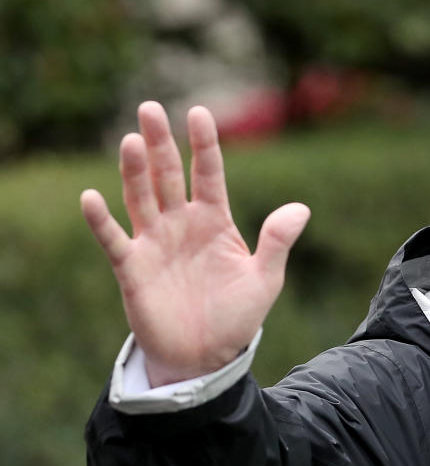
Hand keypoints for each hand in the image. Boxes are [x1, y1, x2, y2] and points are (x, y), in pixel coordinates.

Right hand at [81, 101, 310, 385]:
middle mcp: (181, 223)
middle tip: (150, 108)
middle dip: (161, 143)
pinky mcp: (132, 268)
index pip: (208, 173)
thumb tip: (301, 208)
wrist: (205, 356)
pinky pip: (114, 239)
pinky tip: (91, 197)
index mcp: (215, 220)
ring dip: (134, 171)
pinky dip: (101, 220)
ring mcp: (154, 242)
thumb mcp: (264, 279)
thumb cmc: (236, 316)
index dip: (204, 145)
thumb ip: (277, 242)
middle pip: (168, 175)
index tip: (199, 113)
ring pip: (140, 198)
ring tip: (132, 141)